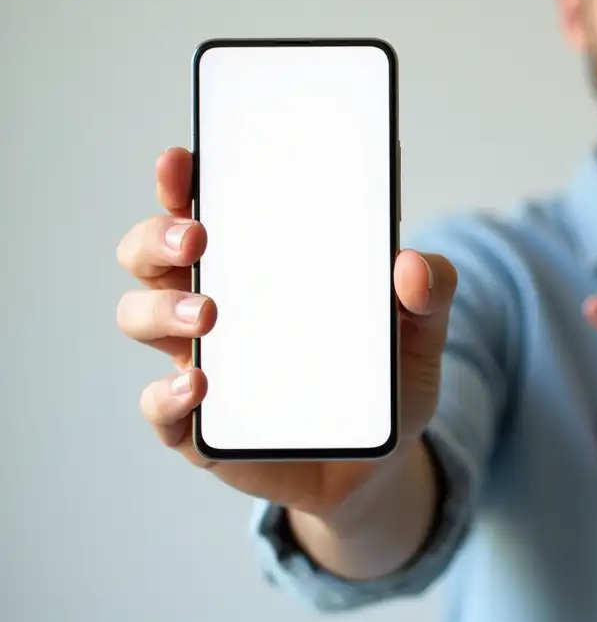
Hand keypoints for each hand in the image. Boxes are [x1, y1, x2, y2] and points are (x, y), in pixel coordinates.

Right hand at [115, 147, 457, 517]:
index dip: (182, 180)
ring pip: (141, 317)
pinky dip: (168, 394)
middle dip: (158, 235)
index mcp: (259, 264)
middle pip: (151, 254)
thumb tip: (412, 265)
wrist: (379, 462)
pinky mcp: (201, 427)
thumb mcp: (421, 329)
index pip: (204, 207)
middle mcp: (215, 304)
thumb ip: (430, 291)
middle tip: (196, 236)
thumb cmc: (383, 378)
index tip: (182, 159)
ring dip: (163, 309)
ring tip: (209, 315)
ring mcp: (199, 362)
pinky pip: (162, 408)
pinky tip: (198, 384)